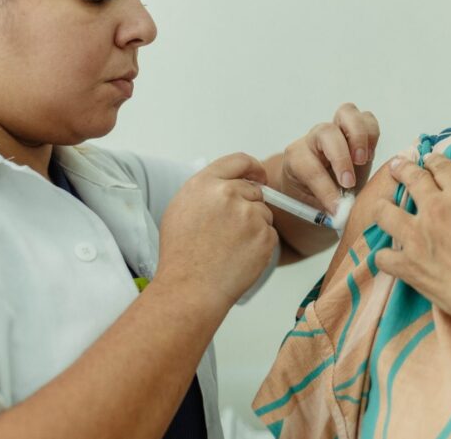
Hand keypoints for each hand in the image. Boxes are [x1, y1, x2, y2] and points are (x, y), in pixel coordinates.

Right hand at [156, 153, 276, 309]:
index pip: (239, 160)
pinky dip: (259, 245)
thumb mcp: (181, 208)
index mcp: (205, 183)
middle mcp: (228, 194)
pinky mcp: (264, 236)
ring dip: (254, 227)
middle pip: (254, 190)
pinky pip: (269, 234)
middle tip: (231, 231)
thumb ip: (207, 190)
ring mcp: (249, 214)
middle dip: (248, 206)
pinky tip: (239, 257)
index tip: (259, 175)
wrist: (190, 288)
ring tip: (229, 247)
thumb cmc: (182, 255)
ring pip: (263, 213)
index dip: (252, 168)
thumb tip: (229, 183)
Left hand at [280, 102, 378, 212]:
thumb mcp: (313, 208)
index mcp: (296, 159)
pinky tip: (369, 155)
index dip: (325, 189)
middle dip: (340, 157)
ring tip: (363, 160)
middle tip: (349, 182)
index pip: (309, 167)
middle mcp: (314, 140)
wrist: (316, 187)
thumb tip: (344, 213)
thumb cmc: (313, 198)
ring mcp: (335, 130)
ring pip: (347, 112)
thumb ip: (327, 208)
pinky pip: (366, 118)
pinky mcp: (354, 129)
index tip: (337, 209)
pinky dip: (372, 134)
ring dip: (359, 136)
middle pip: (326, 132)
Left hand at [372, 153, 450, 332]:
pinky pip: (382, 257)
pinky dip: (385, 256)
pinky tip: (389, 257)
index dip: (434, 160)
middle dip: (402, 168)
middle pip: (411, 178)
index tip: (429, 160)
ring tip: (382, 207)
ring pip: (384, 212)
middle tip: (397, 167)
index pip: (442, 167)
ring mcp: (417, 238)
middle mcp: (435, 210)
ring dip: (383, 207)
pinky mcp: (408, 267)